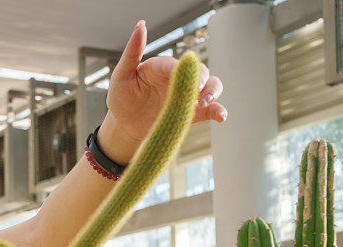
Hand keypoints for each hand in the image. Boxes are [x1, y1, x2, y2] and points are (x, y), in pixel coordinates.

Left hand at [99, 20, 226, 160]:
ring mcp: (186, 95)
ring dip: (213, 92)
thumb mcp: (121, 75)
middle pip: (200, 72)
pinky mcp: (191, 112)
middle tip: (198, 91)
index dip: (184, 70)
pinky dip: (218, 111)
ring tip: (206, 102)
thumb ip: (132, 52)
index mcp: (161, 67)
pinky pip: (209, 110)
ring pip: (210, 86)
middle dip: (203, 80)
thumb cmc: (121, 97)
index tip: (187, 77)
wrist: (124, 124)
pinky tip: (221, 116)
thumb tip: (140, 25)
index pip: (176, 65)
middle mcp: (177, 79)